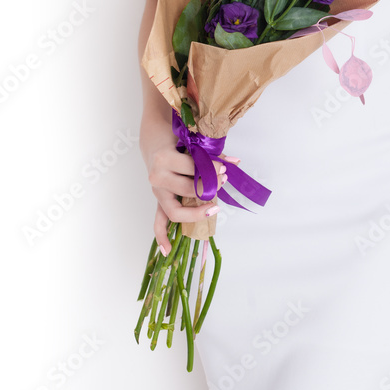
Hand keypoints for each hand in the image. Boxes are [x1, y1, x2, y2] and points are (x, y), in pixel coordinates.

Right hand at [143, 126, 227, 253]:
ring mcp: (157, 191)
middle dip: (209, 187)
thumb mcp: (192, 141)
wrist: (153, 139)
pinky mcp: (158, 200)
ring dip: (196, 213)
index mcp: (164, 159)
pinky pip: (158, 222)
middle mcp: (157, 177)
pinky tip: (168, 250)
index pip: (194, 169)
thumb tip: (236, 162)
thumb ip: (213, 153)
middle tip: (224, 180)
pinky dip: (162, 237)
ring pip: (176, 211)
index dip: (213, 170)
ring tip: (214, 208)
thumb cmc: (174, 138)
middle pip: (188, 190)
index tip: (225, 169)